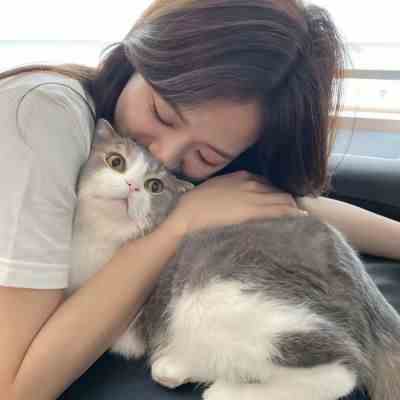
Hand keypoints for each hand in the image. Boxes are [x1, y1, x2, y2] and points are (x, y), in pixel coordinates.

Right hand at [165, 170, 307, 235]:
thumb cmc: (197, 202)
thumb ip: (234, 187)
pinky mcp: (253, 212)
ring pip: (283, 200)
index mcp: (243, 176)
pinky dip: (290, 214)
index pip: (269, 184)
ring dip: (291, 208)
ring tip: (298, 217)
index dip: (276, 194)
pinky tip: (298, 219)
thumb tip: (242, 196)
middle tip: (294, 212)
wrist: (188, 213)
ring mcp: (254, 197)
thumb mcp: (217, 186)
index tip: (279, 202)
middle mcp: (252, 184)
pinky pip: (279, 211)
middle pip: (279, 191)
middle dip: (287, 201)